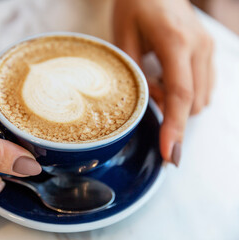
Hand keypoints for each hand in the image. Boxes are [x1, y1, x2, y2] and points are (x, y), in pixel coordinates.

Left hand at [113, 0, 213, 164]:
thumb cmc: (134, 7)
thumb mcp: (123, 39)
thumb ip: (136, 76)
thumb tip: (150, 107)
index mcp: (175, 42)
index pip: (180, 95)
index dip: (175, 128)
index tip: (171, 154)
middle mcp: (199, 47)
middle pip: (193, 102)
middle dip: (174, 118)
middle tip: (149, 110)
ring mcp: (208, 49)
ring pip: (202, 98)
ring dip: (179, 105)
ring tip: (155, 86)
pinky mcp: (209, 51)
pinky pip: (204, 87)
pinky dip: (187, 95)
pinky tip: (168, 82)